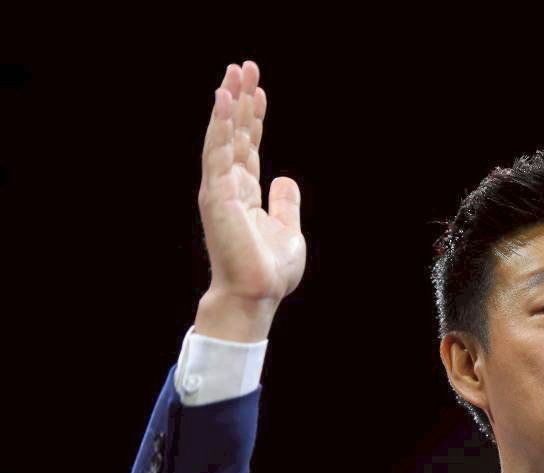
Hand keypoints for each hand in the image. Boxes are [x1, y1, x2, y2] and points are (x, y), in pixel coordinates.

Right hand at [195, 61, 304, 340]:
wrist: (256, 294)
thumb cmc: (268, 270)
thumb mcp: (287, 230)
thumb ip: (284, 203)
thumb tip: (285, 179)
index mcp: (245, 193)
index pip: (247, 146)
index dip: (253, 118)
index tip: (259, 90)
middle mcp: (228, 186)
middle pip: (234, 134)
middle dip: (239, 100)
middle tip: (244, 66)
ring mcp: (220, 189)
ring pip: (222, 136)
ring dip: (227, 103)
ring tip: (234, 72)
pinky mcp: (216, 195)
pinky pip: (217, 152)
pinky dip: (219, 125)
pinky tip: (223, 100)